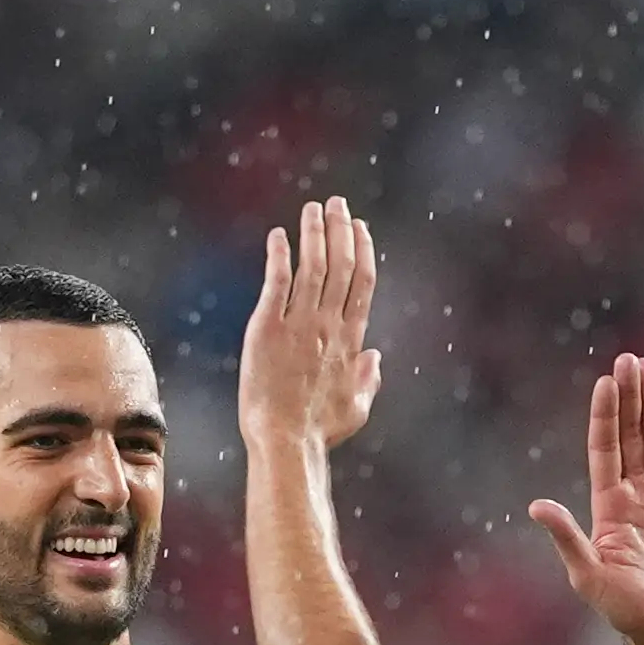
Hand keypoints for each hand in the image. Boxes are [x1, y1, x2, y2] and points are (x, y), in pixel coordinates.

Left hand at [238, 196, 382, 450]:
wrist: (285, 440)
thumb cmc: (318, 431)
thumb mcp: (356, 408)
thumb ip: (368, 379)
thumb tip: (376, 357)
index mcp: (351, 341)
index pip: (362, 284)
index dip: (363, 250)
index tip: (361, 228)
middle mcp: (328, 325)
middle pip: (341, 265)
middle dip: (341, 229)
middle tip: (338, 204)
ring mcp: (298, 324)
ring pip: (313, 266)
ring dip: (314, 233)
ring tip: (313, 208)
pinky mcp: (267, 328)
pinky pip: (276, 283)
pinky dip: (279, 256)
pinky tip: (279, 236)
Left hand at [530, 354, 643, 641]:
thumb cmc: (627, 609)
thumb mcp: (590, 575)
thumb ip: (567, 539)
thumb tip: (536, 507)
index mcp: (608, 506)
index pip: (605, 450)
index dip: (605, 416)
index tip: (605, 383)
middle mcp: (635, 493)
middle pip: (631, 435)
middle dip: (630, 398)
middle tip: (629, 360)